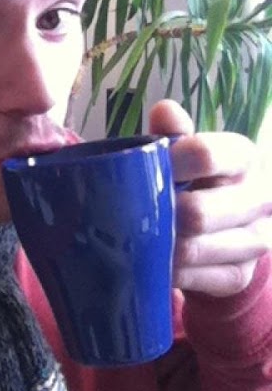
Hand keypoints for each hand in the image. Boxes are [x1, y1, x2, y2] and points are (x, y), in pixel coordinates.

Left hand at [149, 99, 271, 297]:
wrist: (226, 226)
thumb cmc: (194, 178)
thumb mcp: (184, 150)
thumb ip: (173, 131)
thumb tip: (164, 111)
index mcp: (242, 156)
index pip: (206, 154)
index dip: (169, 163)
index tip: (141, 170)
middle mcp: (258, 198)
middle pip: (198, 212)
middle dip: (161, 215)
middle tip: (132, 213)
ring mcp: (254, 241)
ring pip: (194, 249)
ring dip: (161, 247)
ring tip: (137, 238)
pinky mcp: (240, 275)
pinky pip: (196, 279)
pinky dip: (169, 272)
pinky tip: (153, 261)